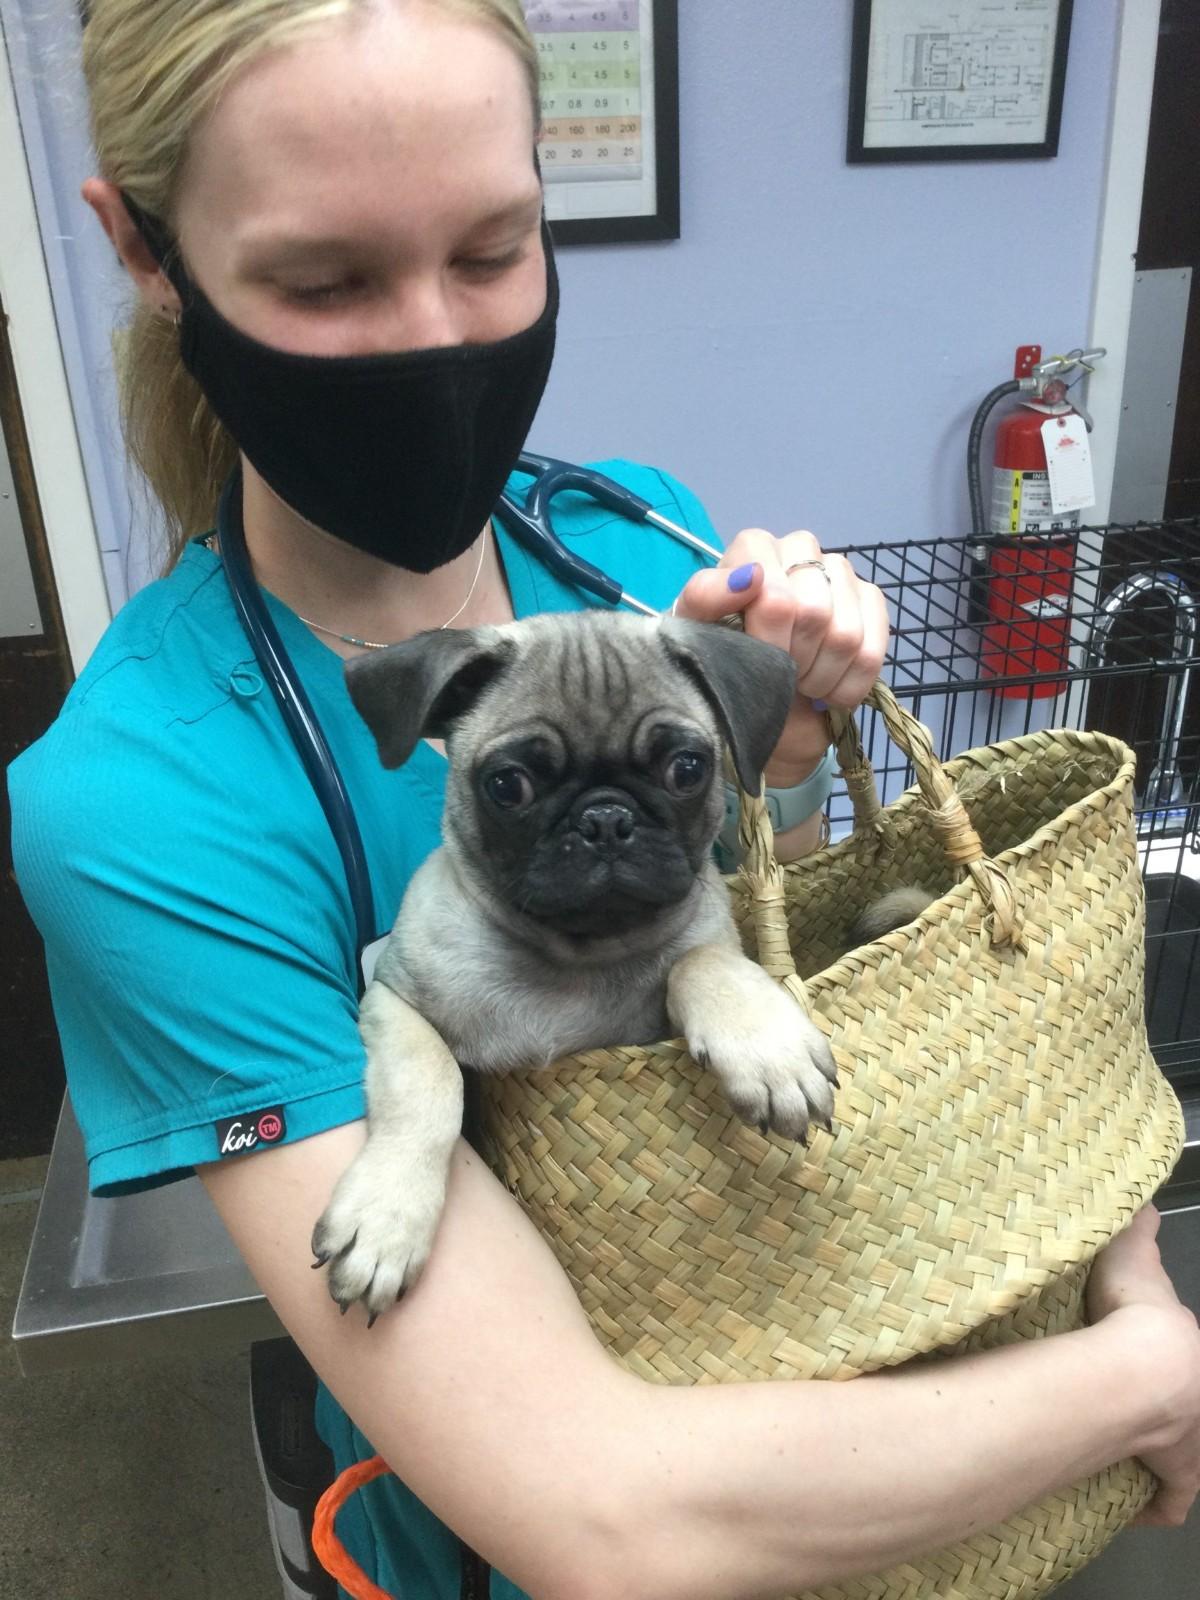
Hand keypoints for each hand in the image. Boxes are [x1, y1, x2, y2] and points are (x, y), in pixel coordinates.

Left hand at [671, 529, 889, 786]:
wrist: (752, 705)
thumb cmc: (718, 662)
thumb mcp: (694, 634)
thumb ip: (707, 598)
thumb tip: (751, 576)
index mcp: (754, 548)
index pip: (775, 596)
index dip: (767, 640)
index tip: (750, 658)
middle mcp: (801, 550)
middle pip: (813, 613)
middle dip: (792, 661)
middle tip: (774, 674)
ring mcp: (841, 574)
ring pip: (845, 634)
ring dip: (817, 677)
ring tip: (796, 681)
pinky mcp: (871, 603)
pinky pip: (872, 652)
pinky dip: (847, 686)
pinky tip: (825, 690)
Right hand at [1087, 1205, 1199, 1525]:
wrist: (1142, 1364)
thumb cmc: (1138, 1310)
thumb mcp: (1135, 1255)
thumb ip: (1138, 1230)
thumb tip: (1142, 1203)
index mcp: (1192, 1355)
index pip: (1188, 1362)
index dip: (1175, 1366)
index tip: (1158, 1369)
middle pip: (1194, 1412)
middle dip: (1177, 1412)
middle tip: (1144, 1408)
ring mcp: (1194, 1446)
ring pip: (1191, 1459)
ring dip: (1168, 1455)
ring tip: (1136, 1448)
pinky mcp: (1176, 1478)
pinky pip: (1170, 1502)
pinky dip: (1154, 1506)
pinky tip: (1136, 1507)